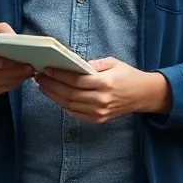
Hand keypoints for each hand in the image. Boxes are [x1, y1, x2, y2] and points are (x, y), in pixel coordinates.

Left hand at [36, 58, 170, 123]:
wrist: (143, 95)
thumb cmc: (127, 75)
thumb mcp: (112, 63)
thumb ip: (92, 64)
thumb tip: (72, 63)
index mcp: (105, 83)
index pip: (76, 81)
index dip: (59, 75)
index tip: (46, 69)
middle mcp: (101, 100)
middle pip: (69, 94)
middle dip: (51, 85)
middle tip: (39, 77)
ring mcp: (99, 112)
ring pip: (70, 105)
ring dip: (54, 96)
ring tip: (43, 86)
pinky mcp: (98, 119)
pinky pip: (75, 113)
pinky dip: (63, 105)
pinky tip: (55, 96)